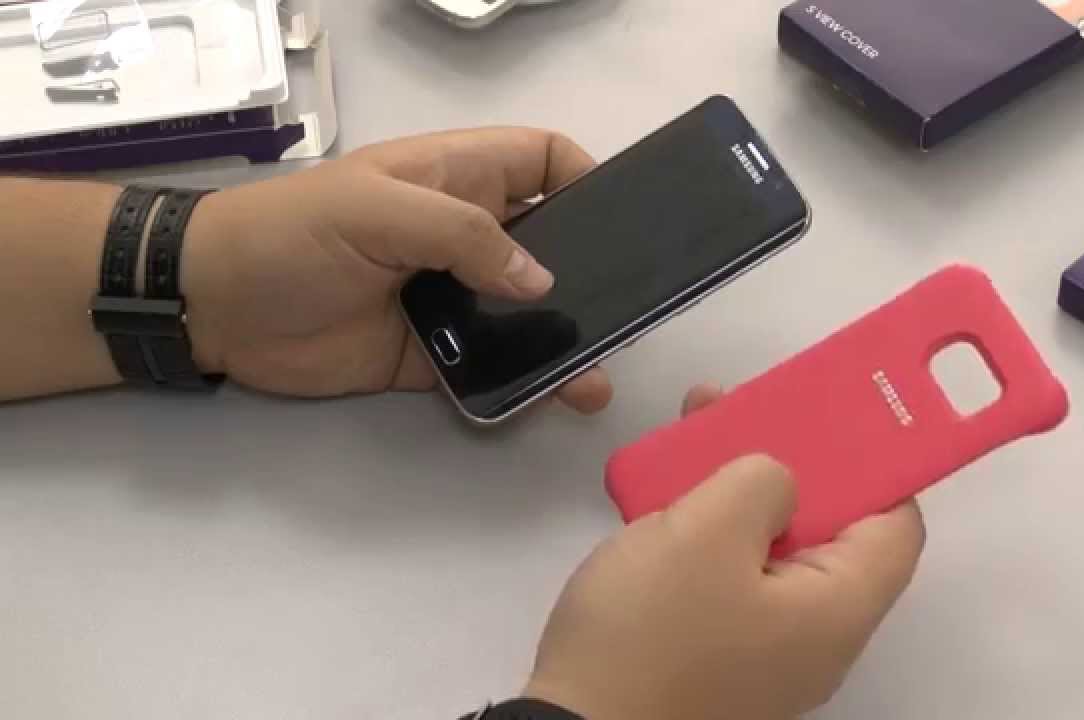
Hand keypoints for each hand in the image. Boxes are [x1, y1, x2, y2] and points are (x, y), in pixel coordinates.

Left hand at [179, 128, 611, 410]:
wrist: (215, 306)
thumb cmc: (294, 235)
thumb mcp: (378, 210)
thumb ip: (465, 235)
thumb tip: (541, 280)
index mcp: (457, 178)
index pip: (542, 161)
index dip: (586, 179)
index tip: (621, 221)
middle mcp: (463, 235)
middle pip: (549, 244)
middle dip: (591, 271)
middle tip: (629, 310)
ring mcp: (448, 297)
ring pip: (524, 315)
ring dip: (561, 339)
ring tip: (596, 373)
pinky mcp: (428, 354)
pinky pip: (486, 367)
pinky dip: (518, 382)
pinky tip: (549, 397)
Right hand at [525, 385, 925, 719]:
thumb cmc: (648, 636)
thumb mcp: (707, 531)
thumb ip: (761, 481)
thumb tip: (779, 481)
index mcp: (837, 609)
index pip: (896, 525)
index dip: (874, 463)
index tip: (833, 416)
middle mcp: (814, 636)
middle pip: (829, 531)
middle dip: (787, 461)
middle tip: (745, 411)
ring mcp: (763, 650)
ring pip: (770, 549)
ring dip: (737, 490)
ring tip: (691, 439)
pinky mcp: (714, 655)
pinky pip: (731, 578)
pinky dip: (709, 532)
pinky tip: (667, 499)